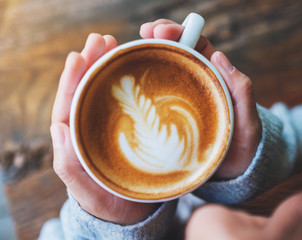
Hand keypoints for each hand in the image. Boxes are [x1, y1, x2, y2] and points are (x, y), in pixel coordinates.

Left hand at [51, 33, 158, 224]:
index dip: (73, 79)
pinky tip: (130, 66)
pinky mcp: (127, 126)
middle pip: (86, 90)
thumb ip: (68, 164)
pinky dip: (124, 81)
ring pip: (102, 90)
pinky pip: (123, 100)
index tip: (79, 56)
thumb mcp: (85, 190)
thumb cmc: (106, 201)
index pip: (69, 104)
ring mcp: (107, 124)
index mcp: (74, 139)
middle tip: (102, 40)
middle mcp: (88, 126)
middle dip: (91, 63)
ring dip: (105, 65)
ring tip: (113, 43)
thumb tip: (57, 127)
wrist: (131, 211)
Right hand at [140, 20, 261, 178]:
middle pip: (175, 52)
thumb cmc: (242, 145)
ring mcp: (180, 99)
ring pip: (162, 71)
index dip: (180, 32)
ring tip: (129, 51)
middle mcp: (196, 83)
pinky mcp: (169, 117)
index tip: (162, 31)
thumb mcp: (248, 120)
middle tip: (143, 34)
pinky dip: (141, 87)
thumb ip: (241, 91)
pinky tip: (129, 85)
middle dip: (159, 38)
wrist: (231, 171)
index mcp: (214, 77)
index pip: (196, 44)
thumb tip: (219, 56)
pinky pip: (154, 97)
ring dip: (146, 57)